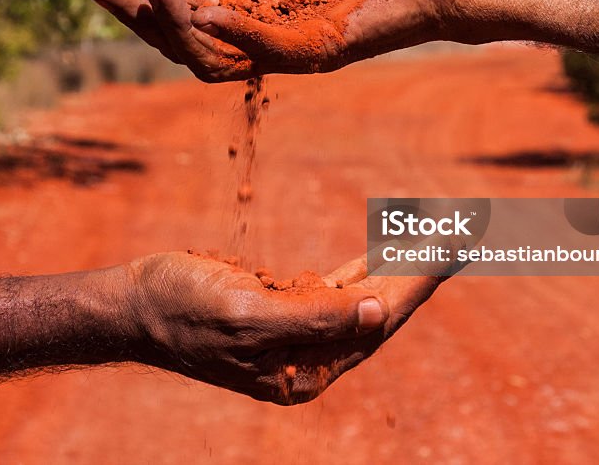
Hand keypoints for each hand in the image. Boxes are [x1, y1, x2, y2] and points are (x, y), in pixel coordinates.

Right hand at [87, 0, 462, 81]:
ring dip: (174, 25)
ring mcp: (289, 49)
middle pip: (184, 36)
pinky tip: (201, 6)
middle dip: (139, 13)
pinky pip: (267, 52)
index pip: (182, 1)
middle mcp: (263, 35)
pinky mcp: (321, 50)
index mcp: (253, 6)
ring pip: (214, 54)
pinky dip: (233, 33)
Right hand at [122, 251, 441, 403]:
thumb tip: (377, 312)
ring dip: (398, 264)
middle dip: (420, 268)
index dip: (419, 280)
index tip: (456, 244)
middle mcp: (309, 356)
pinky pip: (335, 287)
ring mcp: (297, 334)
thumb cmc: (181, 309)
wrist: (135, 305)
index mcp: (306, 370)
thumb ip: (313, 317)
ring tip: (440, 233)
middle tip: (464, 228)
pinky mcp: (282, 310)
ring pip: (362, 296)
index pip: (379, 321)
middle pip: (379, 308)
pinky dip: (362, 268)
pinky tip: (388, 251)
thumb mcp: (246, 314)